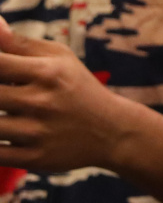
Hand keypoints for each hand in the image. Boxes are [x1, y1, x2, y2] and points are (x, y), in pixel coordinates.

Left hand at [0, 17, 135, 171]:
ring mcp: (37, 133)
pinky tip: (7, 131)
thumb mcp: (59, 58)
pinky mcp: (34, 159)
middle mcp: (41, 101)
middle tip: (7, 92)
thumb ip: (19, 43)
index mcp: (47, 72)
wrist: (112, 131)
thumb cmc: (77, 87)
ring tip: (8, 108)